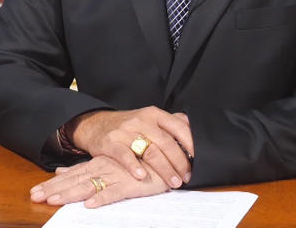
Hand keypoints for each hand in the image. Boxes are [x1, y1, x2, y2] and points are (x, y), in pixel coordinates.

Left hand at [29, 155, 168, 207]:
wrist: (165, 156)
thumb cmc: (137, 164)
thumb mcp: (107, 165)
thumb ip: (84, 168)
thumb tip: (60, 171)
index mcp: (96, 165)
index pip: (70, 175)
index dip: (52, 184)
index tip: (34, 192)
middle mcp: (102, 168)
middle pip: (74, 181)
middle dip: (54, 189)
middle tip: (35, 196)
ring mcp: (115, 176)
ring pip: (89, 186)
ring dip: (71, 194)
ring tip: (54, 201)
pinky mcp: (130, 185)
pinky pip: (114, 192)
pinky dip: (102, 198)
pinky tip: (90, 205)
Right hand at [66, 107, 192, 188]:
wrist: (96, 124)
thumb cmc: (128, 125)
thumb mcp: (149, 118)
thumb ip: (170, 122)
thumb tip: (192, 127)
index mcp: (153, 114)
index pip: (177, 126)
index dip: (190, 143)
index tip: (199, 158)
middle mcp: (140, 121)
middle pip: (165, 142)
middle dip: (179, 161)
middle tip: (187, 176)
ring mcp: (125, 131)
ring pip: (149, 150)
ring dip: (164, 168)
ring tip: (173, 182)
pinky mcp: (111, 143)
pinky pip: (124, 155)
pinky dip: (133, 166)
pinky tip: (141, 176)